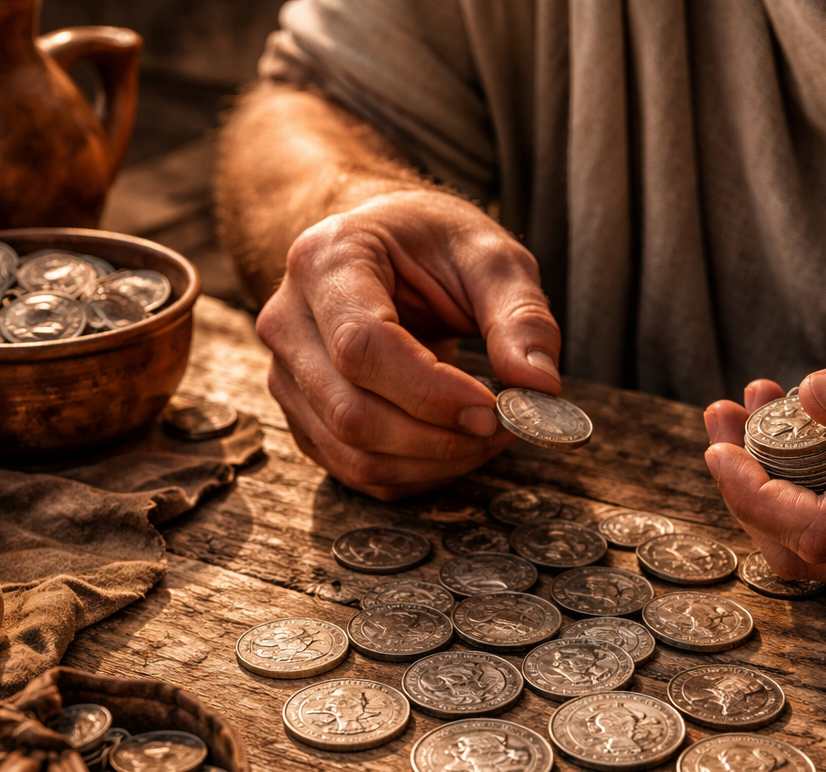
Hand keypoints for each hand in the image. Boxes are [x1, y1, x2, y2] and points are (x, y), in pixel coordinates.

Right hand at [256, 188, 562, 500]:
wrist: (381, 245)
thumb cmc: (431, 244)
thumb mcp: (488, 255)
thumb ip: (520, 315)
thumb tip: (539, 387)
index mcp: (324, 262)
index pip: (362, 347)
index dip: (429, 392)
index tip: (493, 410)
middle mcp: (287, 322)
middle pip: (351, 412)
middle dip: (438, 438)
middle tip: (503, 428)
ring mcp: (286, 376)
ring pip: (353, 454)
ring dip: (432, 462)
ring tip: (487, 435)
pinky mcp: (303, 417)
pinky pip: (356, 470)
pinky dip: (416, 473)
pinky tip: (455, 445)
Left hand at [702, 332, 825, 589]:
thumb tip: (814, 397)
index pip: (824, 530)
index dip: (756, 494)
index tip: (722, 445)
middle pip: (805, 554)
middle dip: (745, 489)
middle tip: (722, 417)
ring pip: (818, 557)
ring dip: (767, 491)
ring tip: (749, 416)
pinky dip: (803, 497)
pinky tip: (794, 436)